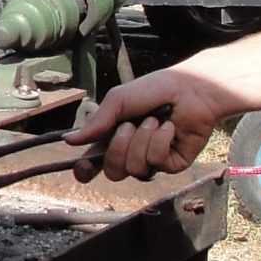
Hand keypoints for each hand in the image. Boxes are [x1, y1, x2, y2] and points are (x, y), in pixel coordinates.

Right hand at [71, 66, 234, 179]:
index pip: (94, 163)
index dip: (86, 170)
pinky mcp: (172, 164)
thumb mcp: (119, 99)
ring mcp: (152, 160)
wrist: (190, 90)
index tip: (83, 166)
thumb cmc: (155, 89)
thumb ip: (96, 122)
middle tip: (129, 125)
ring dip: (142, 141)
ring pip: (134, 169)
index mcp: (114, 138)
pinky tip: (168, 128)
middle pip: (113, 171)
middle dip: (118, 148)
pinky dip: (160, 142)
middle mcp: (131, 152)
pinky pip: (156, 163)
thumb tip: (70, 141)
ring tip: (154, 121)